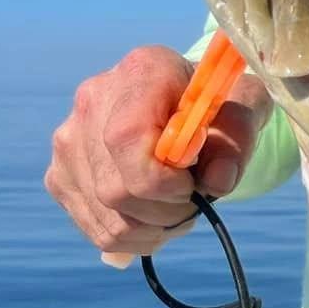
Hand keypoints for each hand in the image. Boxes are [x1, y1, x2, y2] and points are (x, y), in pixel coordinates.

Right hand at [44, 45, 271, 266]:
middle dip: (167, 211)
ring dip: (154, 228)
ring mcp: (69, 140)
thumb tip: (217, 181)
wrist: (186, 104)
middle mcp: (94, 100)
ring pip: (107, 214)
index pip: (127, 138)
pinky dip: (135, 237)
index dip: (161, 179)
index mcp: (143, 70)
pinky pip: (97, 228)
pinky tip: (157, 217)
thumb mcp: (247, 107)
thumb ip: (239, 138)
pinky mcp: (60, 175)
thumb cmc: (219, 105)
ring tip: (181, 208)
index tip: (194, 184)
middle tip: (196, 201)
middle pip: (116, 188)